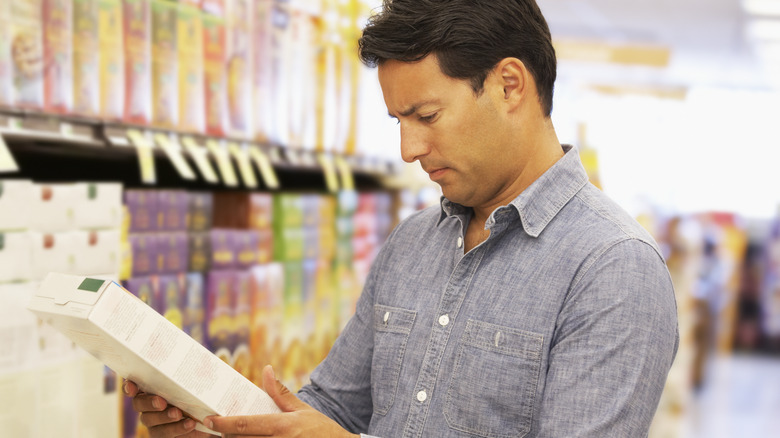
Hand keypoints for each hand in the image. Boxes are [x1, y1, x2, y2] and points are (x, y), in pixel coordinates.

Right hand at [123, 380, 211, 437]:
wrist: (206, 419)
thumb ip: (189, 376)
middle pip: (139, 403)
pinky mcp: (162, 434)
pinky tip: (190, 424)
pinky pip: (164, 434)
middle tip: (162, 402)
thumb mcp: (193, 384)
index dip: (129, 386)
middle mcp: (148, 405)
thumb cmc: (196, 396)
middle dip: (149, 402)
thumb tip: (196, 362)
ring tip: (179, 414)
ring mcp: (153, 421)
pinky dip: (178, 428)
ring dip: (164, 417)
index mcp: (151, 389)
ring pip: (150, 420)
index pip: (133, 386)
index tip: (132, 386)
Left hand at [204, 365, 358, 437]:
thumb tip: (266, 370)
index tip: (209, 420)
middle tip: (208, 432)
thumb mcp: (302, 409)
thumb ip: (280, 393)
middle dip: (224, 437)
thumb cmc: (321, 430)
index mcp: (282, 426)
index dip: (224, 424)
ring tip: (224, 437)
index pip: (247, 424)